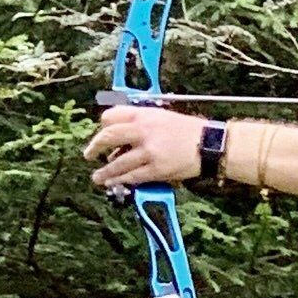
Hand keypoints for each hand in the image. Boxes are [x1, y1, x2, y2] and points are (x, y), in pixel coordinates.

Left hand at [84, 104, 202, 188]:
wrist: (209, 144)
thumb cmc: (189, 131)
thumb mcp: (162, 117)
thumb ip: (141, 124)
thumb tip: (122, 139)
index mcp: (143, 115)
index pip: (111, 116)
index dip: (102, 127)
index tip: (100, 134)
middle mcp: (143, 131)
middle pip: (108, 137)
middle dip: (94, 147)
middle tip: (89, 155)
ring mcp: (149, 151)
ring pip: (118, 162)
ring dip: (105, 171)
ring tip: (98, 177)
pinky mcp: (157, 169)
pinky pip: (133, 176)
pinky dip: (121, 180)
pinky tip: (114, 182)